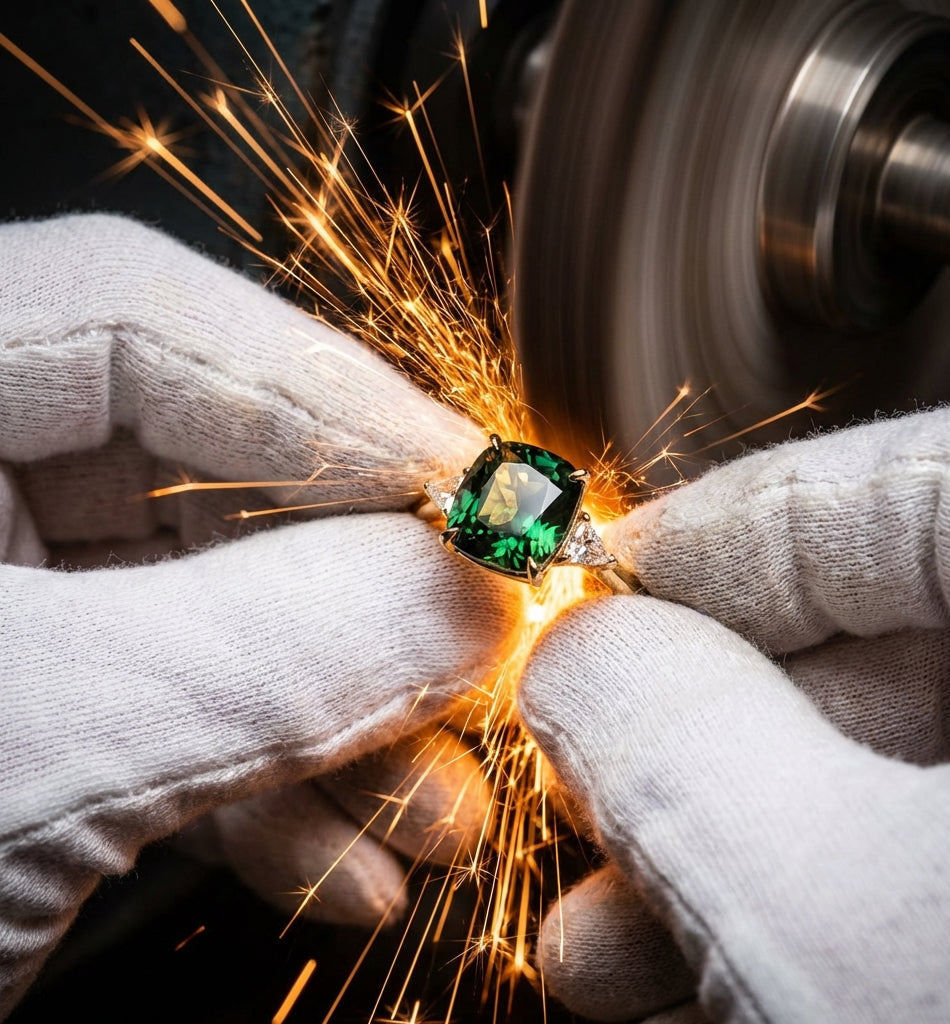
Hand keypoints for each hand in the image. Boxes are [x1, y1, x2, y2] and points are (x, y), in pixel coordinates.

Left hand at [0, 214, 517, 1016]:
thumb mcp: (35, 755)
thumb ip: (281, 650)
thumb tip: (477, 594)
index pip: (137, 315)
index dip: (336, 393)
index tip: (480, 487)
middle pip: (195, 473)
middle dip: (360, 586)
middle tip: (480, 651)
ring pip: (200, 612)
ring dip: (336, 719)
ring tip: (435, 807)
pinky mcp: (10, 715)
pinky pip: (165, 712)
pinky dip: (264, 791)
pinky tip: (343, 865)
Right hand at [520, 400, 949, 1022]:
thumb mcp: (831, 918)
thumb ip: (664, 741)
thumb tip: (574, 655)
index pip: (886, 485)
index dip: (706, 546)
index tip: (589, 612)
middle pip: (894, 638)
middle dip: (707, 738)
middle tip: (584, 808)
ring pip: (924, 764)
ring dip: (755, 847)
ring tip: (614, 948)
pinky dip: (850, 904)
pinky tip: (737, 982)